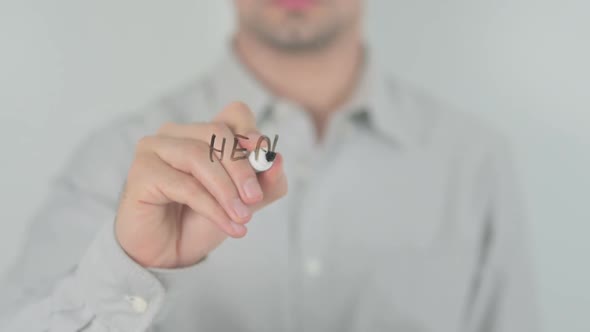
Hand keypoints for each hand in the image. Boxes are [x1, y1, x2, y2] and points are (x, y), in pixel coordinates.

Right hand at [114, 102, 287, 267]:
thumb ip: (265, 183)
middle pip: (218, 133)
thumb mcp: (243, 202)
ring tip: (243, 217)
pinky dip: (212, 207)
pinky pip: (184, 185)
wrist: (168, 254)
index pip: (234, 114)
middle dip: (242, 167)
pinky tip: (229, 225)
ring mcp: (154, 148)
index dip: (251, 131)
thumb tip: (278, 161)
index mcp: (203, 132)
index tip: (265, 158)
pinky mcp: (141, 172)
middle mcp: (176, 133)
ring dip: (227, 190)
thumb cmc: (201, 220)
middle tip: (255, 199)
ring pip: (199, 156)